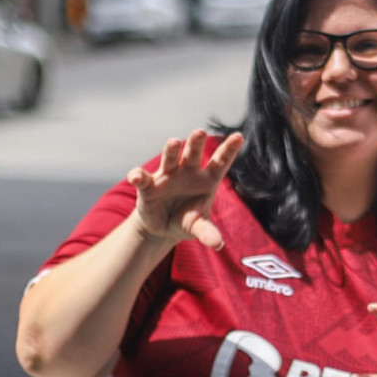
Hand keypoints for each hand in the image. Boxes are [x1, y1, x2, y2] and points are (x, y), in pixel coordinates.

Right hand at [126, 129, 243, 249]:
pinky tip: (136, 177)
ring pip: (170, 159)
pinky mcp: (148, 186)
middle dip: (196, 143)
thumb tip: (217, 244)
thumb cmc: (186, 220)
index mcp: (207, 179)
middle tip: (200, 132)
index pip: (220, 162)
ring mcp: (167, 176)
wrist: (161, 228)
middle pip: (193, 154)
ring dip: (171, 150)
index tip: (239, 136)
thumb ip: (207, 232)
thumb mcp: (197, 227)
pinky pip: (143, 178)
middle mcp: (188, 172)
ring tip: (173, 142)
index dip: (229, 149)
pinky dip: (138, 176)